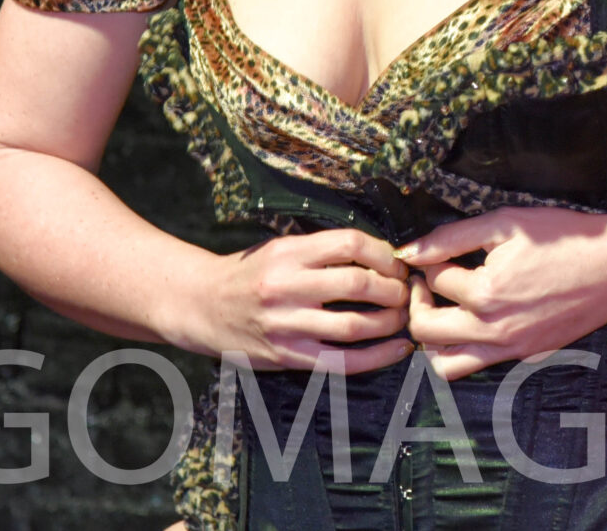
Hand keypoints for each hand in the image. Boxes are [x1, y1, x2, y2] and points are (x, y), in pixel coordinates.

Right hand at [185, 227, 414, 373]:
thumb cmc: (249, 273)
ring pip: (353, 325)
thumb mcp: (280, 248)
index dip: (383, 254)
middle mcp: (286, 286)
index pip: (349, 243)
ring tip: (402, 318)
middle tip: (405, 292)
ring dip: (390, 323)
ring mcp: (286, 324)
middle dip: (393, 289)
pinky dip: (376, 357)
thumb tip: (381, 256)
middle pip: (357, 284)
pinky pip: (341, 362)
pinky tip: (397, 350)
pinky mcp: (286, 356)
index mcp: (288, 252)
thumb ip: (322, 252)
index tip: (396, 263)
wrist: (201, 305)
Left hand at [392, 207, 606, 380]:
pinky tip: (473, 320)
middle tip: (428, 282)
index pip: (432, 280)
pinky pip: (478, 366)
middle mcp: (493, 330)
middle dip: (417, 302)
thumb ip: (451, 237)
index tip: (435, 252)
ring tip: (444, 310)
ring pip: (446, 366)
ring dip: (433, 339)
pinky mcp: (525, 356)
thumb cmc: (562, 238)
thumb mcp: (505, 223)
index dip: (427, 261)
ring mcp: (510, 349)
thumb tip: (408, 251)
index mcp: (485, 293)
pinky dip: (463, 349)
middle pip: (424, 330)